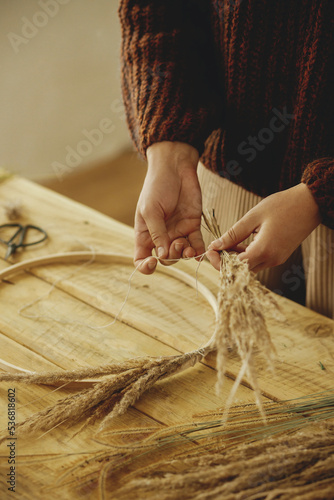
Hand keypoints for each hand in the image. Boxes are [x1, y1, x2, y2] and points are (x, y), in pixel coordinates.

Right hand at [134, 141, 204, 273]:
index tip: (152, 262)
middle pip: (165, 258)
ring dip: (184, 254)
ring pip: (181, 254)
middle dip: (171, 255)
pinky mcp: (192, 226)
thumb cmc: (157, 186)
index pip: (141, 258)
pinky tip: (199, 250)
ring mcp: (177, 232)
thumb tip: (161, 256)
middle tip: (176, 242)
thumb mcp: (151, 210)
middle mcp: (161, 236)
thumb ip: (157, 234)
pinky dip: (198, 251)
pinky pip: (196, 245)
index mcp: (145, 234)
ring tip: (186, 245)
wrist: (175, 168)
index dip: (145, 266)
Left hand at [207, 183, 320, 272]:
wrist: (310, 203)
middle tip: (215, 246)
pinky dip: (246, 255)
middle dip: (225, 261)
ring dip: (235, 258)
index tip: (209, 250)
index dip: (219, 261)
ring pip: (249, 267)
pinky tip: (240, 242)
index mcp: (264, 250)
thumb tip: (216, 245)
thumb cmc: (283, 205)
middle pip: (240, 271)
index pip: (234, 267)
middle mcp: (271, 260)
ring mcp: (277, 259)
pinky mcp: (279, 256)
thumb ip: (233, 233)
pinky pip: (258, 261)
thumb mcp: (253, 216)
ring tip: (228, 241)